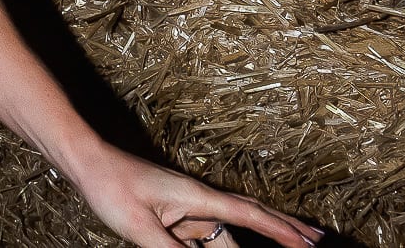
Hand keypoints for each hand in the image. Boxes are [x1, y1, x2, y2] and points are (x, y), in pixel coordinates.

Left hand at [68, 145, 320, 247]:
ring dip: (254, 240)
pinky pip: (206, 236)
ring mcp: (187, 208)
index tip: (309, 240)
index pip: (249, 215)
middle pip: (250, 216)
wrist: (89, 164)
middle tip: (315, 240)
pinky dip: (223, 246)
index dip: (280, 229)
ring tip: (287, 244)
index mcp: (197, 197)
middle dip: (283, 228)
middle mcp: (199, 201)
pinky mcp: (174, 215)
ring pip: (228, 231)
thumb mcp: (139, 227)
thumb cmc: (112, 187)